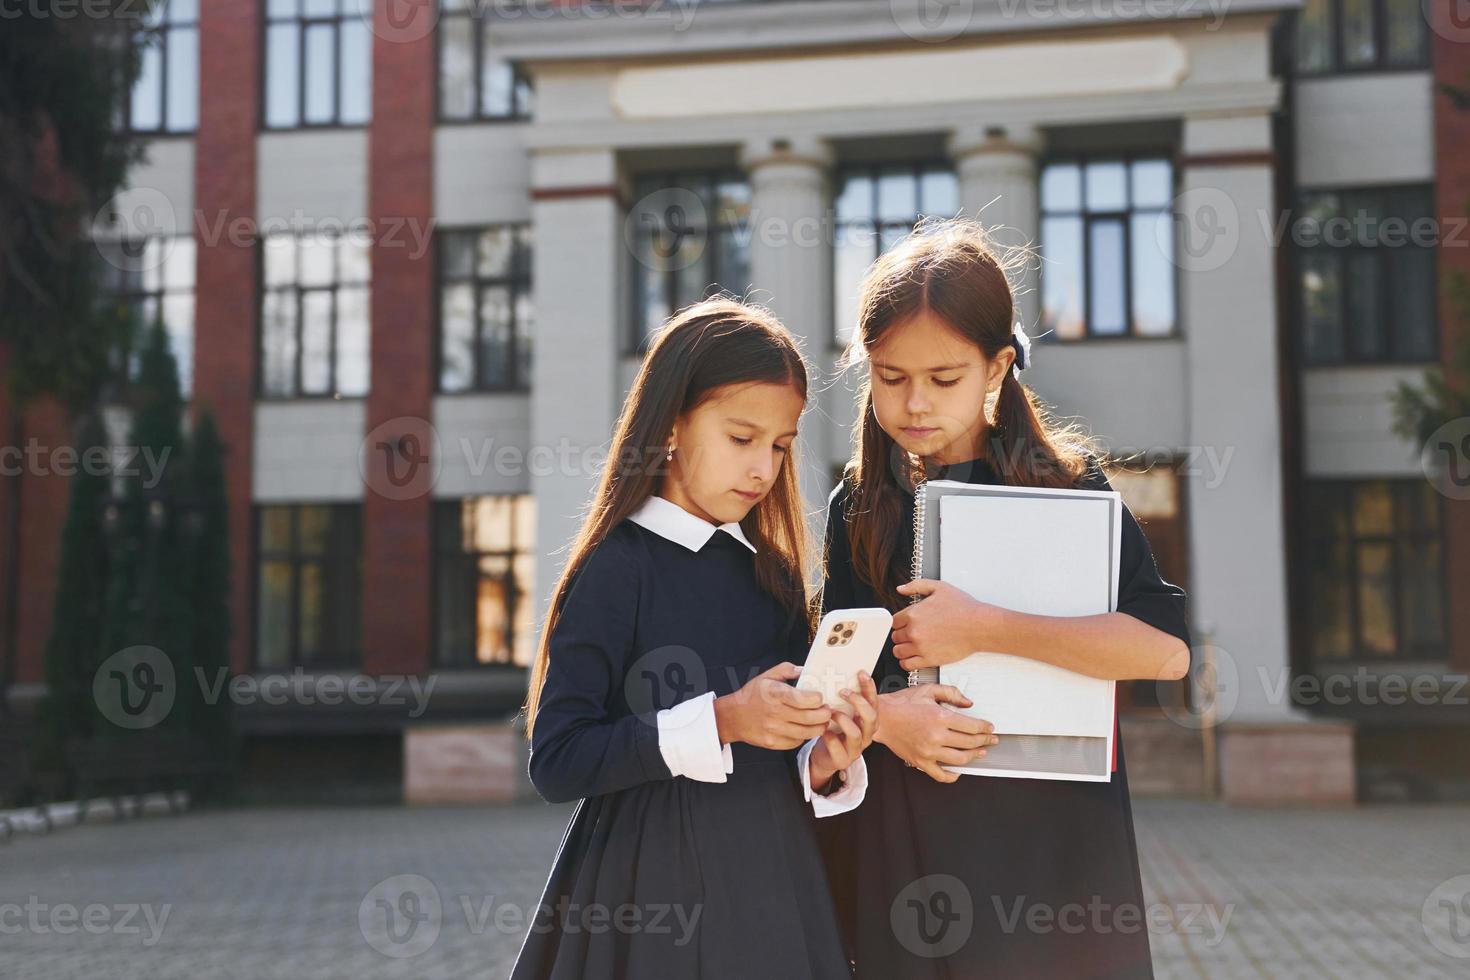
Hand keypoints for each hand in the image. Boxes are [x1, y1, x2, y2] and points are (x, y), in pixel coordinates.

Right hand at [714, 662, 831, 750]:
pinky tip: (805, 728)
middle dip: (825, 714)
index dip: (817, 699)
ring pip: (807, 733)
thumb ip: (786, 669)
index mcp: (775, 694)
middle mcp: (775, 713)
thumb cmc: (752, 695)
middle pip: (810, 718)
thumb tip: (804, 669)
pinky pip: (797, 742)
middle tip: (827, 710)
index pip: (804, 699)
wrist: (733, 717)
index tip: (819, 697)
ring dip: (819, 727)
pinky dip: (804, 736)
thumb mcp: (766, 676)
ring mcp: (774, 730)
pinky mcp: (773, 743)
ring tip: (821, 721)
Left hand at [807, 671, 878, 790]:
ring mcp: (856, 749)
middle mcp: (865, 734)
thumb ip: (844, 700)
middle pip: (871, 717)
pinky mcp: (843, 760)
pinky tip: (824, 731)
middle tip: (842, 692)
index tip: (861, 673)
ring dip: (842, 720)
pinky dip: (830, 738)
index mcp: (867, 721)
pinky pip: (838, 749)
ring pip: (855, 733)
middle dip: (857, 702)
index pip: (874, 702)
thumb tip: (838, 676)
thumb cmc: (835, 731)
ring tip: (830, 713)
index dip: (869, 688)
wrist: (825, 757)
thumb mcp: (843, 713)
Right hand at [874, 683, 998, 783]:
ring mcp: (929, 751)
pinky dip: (953, 775)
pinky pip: (942, 774)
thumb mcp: (928, 690)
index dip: (984, 728)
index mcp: (939, 717)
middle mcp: (936, 736)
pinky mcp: (921, 761)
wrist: (881, 718)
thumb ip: (951, 694)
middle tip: (990, 739)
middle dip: (984, 741)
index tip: (989, 728)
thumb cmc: (901, 704)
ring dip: (974, 756)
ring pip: (960, 759)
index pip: (972, 726)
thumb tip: (968, 703)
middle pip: (970, 743)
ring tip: (980, 752)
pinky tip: (959, 770)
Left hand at [892, 579, 1004, 671]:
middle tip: (912, 633)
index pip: (893, 622)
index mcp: (913, 614)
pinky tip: (914, 656)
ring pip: (898, 652)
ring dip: (903, 649)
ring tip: (912, 645)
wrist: (979, 626)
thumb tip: (900, 589)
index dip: (900, 622)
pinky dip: (907, 662)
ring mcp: (920, 647)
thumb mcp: (939, 587)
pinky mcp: (928, 660)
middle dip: (902, 635)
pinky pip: (907, 665)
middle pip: (895, 637)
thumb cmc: (963, 608)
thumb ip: (916, 585)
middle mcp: (914, 631)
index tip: (907, 624)